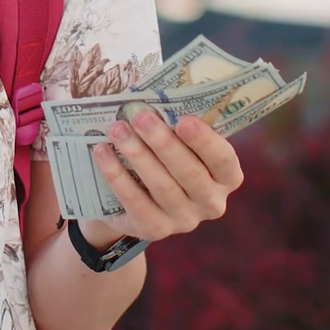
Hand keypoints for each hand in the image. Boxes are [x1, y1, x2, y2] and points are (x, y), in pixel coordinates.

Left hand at [88, 111, 243, 245]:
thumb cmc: (164, 157)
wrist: (138, 197)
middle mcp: (211, 202)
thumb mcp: (178, 142)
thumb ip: (176, 125)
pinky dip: (117, 177)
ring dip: (138, 155)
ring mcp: (185, 220)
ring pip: (163, 187)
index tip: (184, 120)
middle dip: (164, 143)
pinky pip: (136, 203)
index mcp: (226, 177)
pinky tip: (103, 153)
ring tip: (117, 130)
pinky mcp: (155, 230)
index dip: (205, 141)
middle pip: (190, 174)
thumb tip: (152, 99)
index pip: (223, 159)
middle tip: (140, 117)